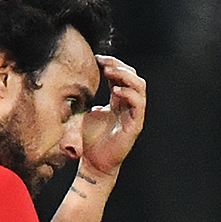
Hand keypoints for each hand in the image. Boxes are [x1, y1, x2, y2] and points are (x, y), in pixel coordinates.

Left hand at [79, 55, 145, 178]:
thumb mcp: (86, 113)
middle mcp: (129, 105)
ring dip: (125, 76)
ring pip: (139, 87)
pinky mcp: (135, 125)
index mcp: (118, 101)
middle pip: (133, 76)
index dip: (112, 64)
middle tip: (104, 63)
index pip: (121, 75)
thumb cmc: (90, 140)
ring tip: (110, 72)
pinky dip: (129, 94)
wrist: (94, 163)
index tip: (97, 59)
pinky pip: (139, 104)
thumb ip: (89, 99)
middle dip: (119, 66)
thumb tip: (81, 83)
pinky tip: (115, 91)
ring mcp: (134, 114)